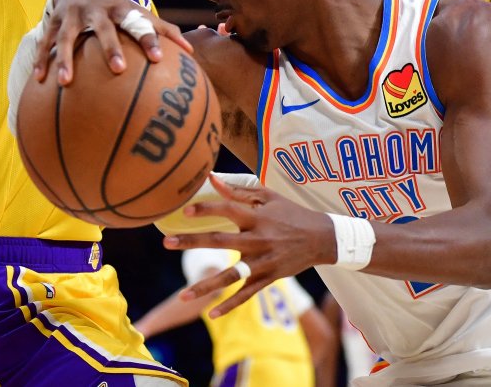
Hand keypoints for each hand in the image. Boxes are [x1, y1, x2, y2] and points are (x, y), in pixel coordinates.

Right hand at [32, 0, 191, 85]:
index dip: (149, 39)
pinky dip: (42, 60)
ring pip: (68, 37)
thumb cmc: (117, 8)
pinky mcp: (54, 22)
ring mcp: (73, 15)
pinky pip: (45, 42)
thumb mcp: (138, 14)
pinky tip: (39, 80)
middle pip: (104, 29)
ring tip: (66, 82)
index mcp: (122, 10)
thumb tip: (191, 51)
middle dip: (111, 48)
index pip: (139, 23)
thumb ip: (164, 30)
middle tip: (118, 70)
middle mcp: (98, 11)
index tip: (158, 59)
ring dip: (66, 59)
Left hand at [162, 174, 336, 317]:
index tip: (185, 211)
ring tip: (183, 296)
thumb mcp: (269, 197)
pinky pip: (247, 294)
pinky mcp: (269, 277)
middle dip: (192, 242)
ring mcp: (264, 261)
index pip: (227, 210)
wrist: (323, 238)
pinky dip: (230, 304)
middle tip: (167, 243)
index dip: (206, 209)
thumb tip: (211, 179)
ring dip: (206, 286)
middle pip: (221, 241)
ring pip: (231, 276)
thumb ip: (239, 190)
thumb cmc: (292, 213)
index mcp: (258, 217)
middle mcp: (259, 239)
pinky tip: (212, 312)